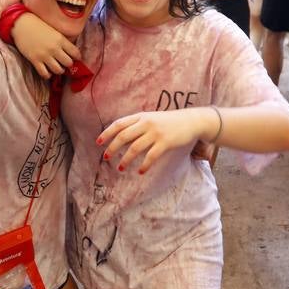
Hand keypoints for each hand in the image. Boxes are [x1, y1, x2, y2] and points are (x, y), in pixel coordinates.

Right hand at [10, 12, 81, 79]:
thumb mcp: (54, 30)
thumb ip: (62, 40)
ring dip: (59, 70)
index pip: (76, 53)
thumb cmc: (38, 25)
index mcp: (61, 39)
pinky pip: (45, 73)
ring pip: (58, 70)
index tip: (75, 57)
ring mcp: (44, 55)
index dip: (77, 57)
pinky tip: (47, 71)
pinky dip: (47, 75)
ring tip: (56, 67)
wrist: (21, 24)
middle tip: (64, 62)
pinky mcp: (35, 60)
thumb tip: (69, 51)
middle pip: (69, 63)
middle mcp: (54, 48)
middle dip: (68, 64)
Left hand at [98, 107, 215, 173]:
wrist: (191, 121)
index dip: (107, 133)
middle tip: (106, 158)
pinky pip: (150, 156)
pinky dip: (144, 165)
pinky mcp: (165, 143)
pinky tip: (140, 172)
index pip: (119, 124)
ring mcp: (156, 133)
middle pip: (123, 136)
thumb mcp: (151, 118)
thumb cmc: (169, 122)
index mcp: (141, 117)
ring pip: (135, 148)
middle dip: (112, 148)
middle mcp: (146, 123)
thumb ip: (137, 125)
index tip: (98, 142)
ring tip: (120, 168)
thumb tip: (120, 137)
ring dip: (125, 160)